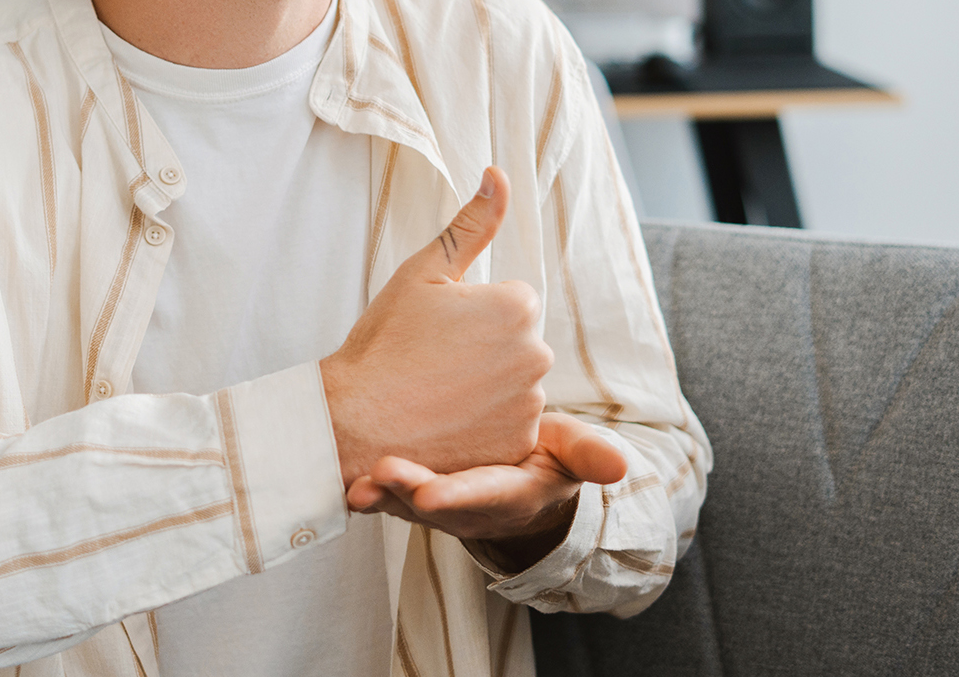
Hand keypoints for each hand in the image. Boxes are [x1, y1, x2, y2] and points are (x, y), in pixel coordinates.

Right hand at [320, 167, 552, 488]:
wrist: (353, 421)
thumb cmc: (384, 342)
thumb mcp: (424, 272)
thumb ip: (472, 223)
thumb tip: (498, 174)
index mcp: (517, 306)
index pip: (511, 301)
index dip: (471, 316)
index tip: (438, 331)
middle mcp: (537, 355)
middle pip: (517, 344)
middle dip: (485, 351)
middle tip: (433, 363)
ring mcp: (528, 405)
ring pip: (513, 386)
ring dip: (485, 390)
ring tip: (435, 394)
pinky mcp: (516, 447)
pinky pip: (509, 427)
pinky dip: (484, 427)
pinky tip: (447, 424)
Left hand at [346, 412, 628, 568]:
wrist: (510, 473)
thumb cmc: (540, 455)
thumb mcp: (568, 452)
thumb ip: (588, 454)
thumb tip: (623, 466)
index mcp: (508, 494)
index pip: (483, 495)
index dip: (457, 495)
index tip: (431, 494)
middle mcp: (465, 506)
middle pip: (433, 504)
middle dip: (406, 494)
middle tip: (380, 476)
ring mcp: (432, 502)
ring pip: (401, 503)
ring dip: (376, 494)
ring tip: (353, 480)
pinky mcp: (407, 490)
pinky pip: (382, 490)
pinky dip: (361, 484)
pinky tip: (335, 472)